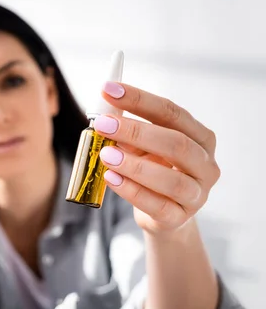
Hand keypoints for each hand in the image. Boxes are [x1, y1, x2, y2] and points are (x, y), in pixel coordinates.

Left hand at [93, 82, 219, 234]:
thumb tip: (103, 114)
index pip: (172, 113)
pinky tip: (111, 179)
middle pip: (176, 143)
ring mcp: (197, 194)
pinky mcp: (180, 218)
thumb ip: (127, 132)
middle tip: (102, 124)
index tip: (108, 90)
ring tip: (105, 155)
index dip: (140, 99)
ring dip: (134, 165)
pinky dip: (132, 191)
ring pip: (171, 179)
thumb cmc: (153, 171)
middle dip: (136, 131)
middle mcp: (205, 164)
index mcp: (200, 138)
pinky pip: (158, 205)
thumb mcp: (142, 147)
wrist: (162, 215)